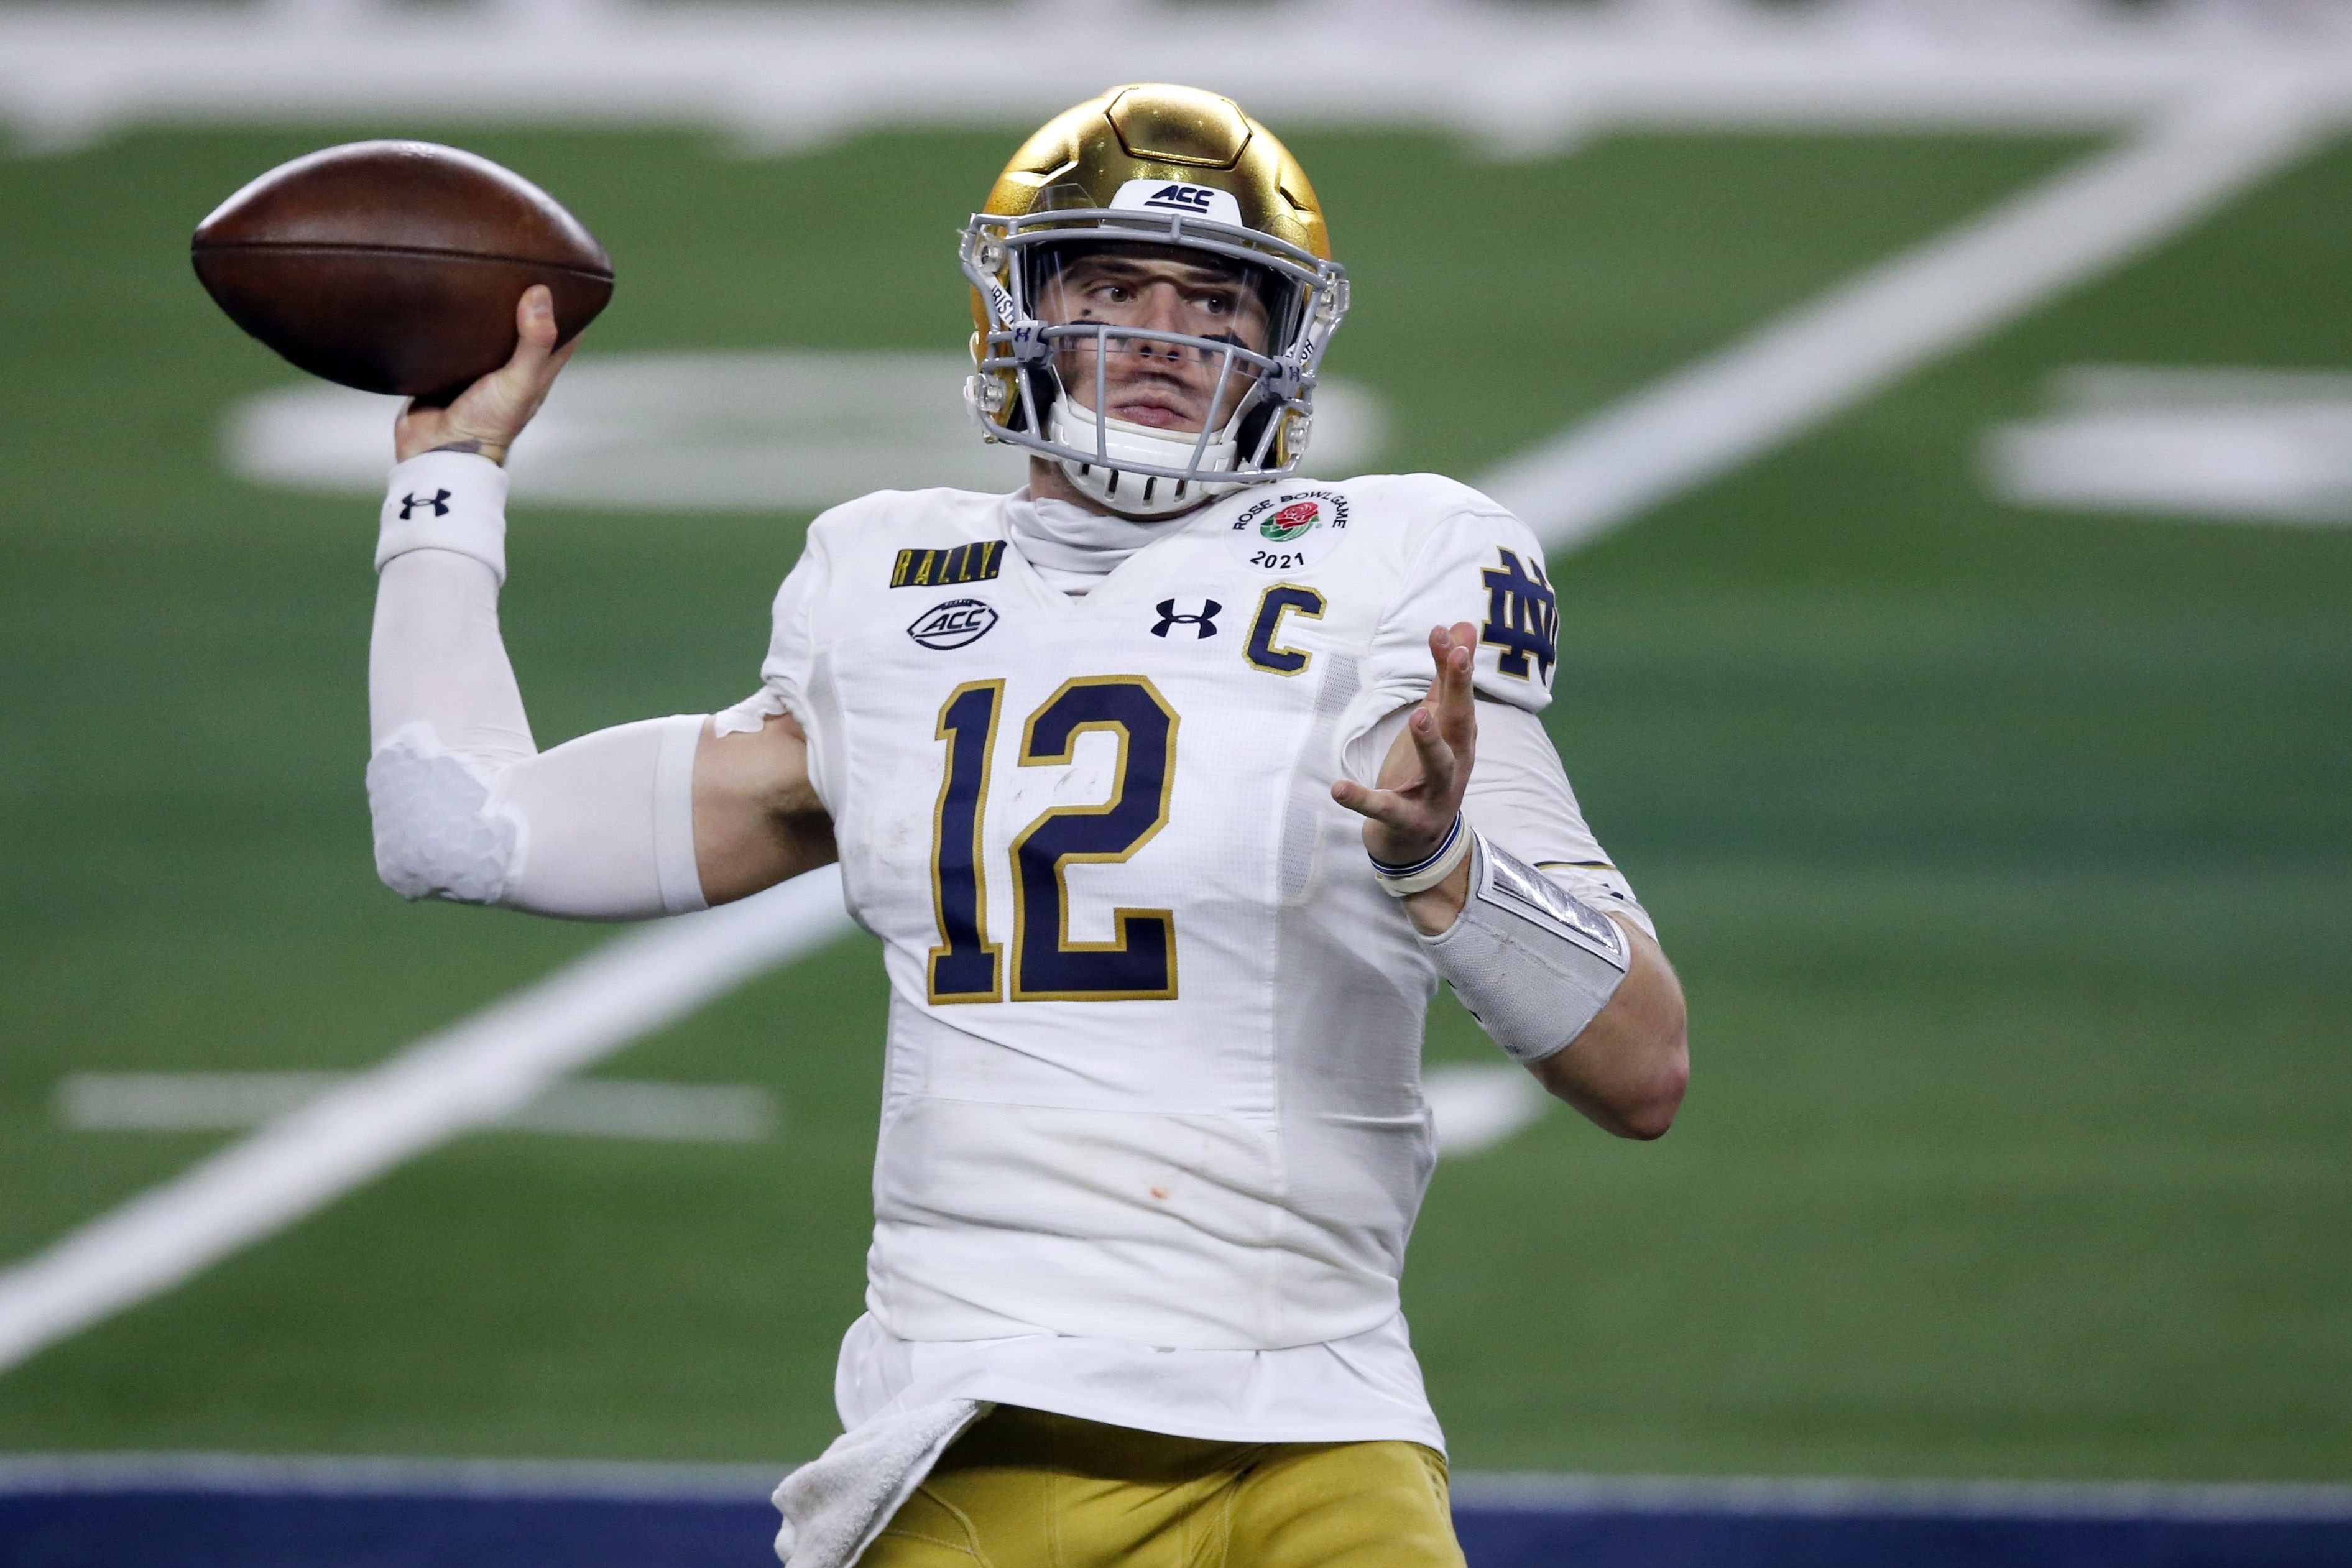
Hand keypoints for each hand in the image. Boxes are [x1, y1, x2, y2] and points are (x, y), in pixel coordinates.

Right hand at [393, 285, 578, 464]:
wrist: (435, 450)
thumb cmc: (486, 422)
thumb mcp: (519, 381)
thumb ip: (533, 342)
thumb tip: (541, 293)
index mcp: (536, 371)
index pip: (564, 333)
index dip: (570, 306)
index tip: (569, 274)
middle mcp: (510, 368)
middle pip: (523, 327)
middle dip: (523, 298)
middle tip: (517, 260)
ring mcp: (476, 369)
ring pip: (486, 331)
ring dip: (484, 307)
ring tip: (477, 267)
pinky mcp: (444, 369)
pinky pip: (450, 339)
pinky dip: (449, 320)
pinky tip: (441, 294)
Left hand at [1331, 622, 1478, 931]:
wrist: (1422, 843)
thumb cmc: (1427, 773)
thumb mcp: (1438, 723)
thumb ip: (1446, 677)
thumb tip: (1462, 624)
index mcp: (1460, 738)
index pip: (1460, 694)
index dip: (1456, 664)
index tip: (1449, 631)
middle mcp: (1456, 764)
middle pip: (1460, 723)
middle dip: (1460, 689)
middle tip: (1457, 656)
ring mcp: (1436, 795)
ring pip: (1438, 767)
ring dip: (1430, 741)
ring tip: (1418, 716)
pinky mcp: (1408, 821)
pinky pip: (1386, 810)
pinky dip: (1363, 800)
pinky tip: (1338, 788)